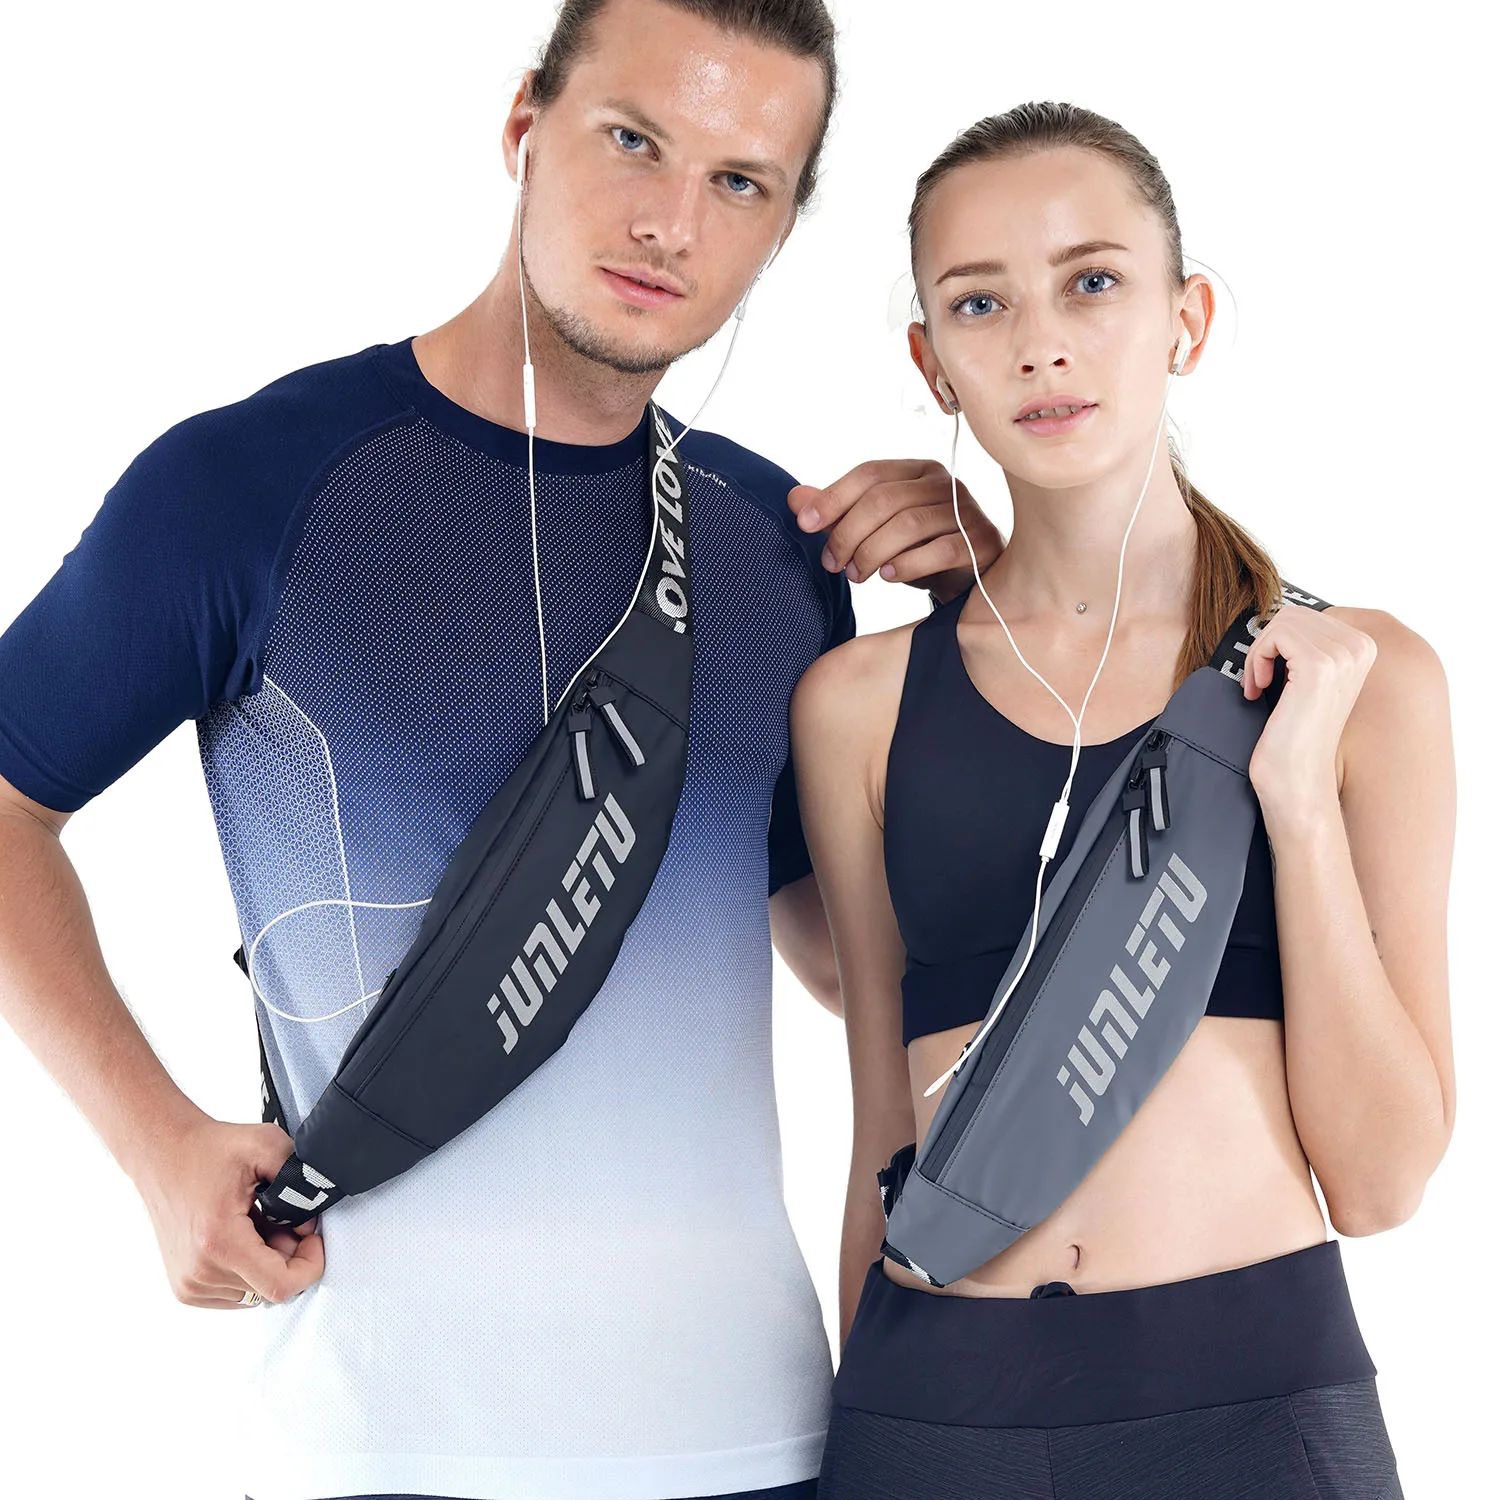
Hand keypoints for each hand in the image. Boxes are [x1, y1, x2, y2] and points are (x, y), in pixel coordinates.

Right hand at [132, 1116, 324, 1308]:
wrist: (163, 1153)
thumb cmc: (209, 1149)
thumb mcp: (266, 1145)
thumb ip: (300, 1179)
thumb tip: (313, 1220)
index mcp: (219, 1243)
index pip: (280, 1286)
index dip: (309, 1264)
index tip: (310, 1233)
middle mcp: (199, 1273)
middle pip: (270, 1287)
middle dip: (288, 1254)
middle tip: (279, 1215)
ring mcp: (189, 1284)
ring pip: (255, 1292)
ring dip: (267, 1262)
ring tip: (256, 1221)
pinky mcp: (185, 1287)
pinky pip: (236, 1292)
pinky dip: (248, 1268)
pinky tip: (241, 1235)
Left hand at [788, 459, 1003, 602]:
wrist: (970, 582)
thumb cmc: (918, 551)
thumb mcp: (874, 532)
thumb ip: (837, 514)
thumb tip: (794, 498)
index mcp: (917, 471)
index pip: (870, 473)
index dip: (833, 497)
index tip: (805, 525)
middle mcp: (945, 483)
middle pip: (884, 499)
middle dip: (848, 533)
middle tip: (833, 564)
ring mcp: (967, 510)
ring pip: (909, 524)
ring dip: (872, 553)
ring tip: (856, 575)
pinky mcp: (983, 541)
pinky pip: (941, 550)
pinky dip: (909, 564)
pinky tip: (889, 577)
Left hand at [1243, 605, 1377, 818]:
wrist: (1296, 776)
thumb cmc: (1294, 730)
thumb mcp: (1306, 676)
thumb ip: (1305, 643)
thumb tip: (1280, 613)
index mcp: (1363, 646)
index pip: (1305, 614)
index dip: (1277, 642)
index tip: (1269, 674)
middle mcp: (1361, 646)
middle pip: (1293, 614)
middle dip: (1266, 645)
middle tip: (1258, 680)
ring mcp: (1343, 655)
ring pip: (1281, 622)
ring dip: (1259, 653)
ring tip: (1258, 684)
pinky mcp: (1320, 666)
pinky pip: (1275, 635)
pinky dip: (1257, 659)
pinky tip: (1258, 689)